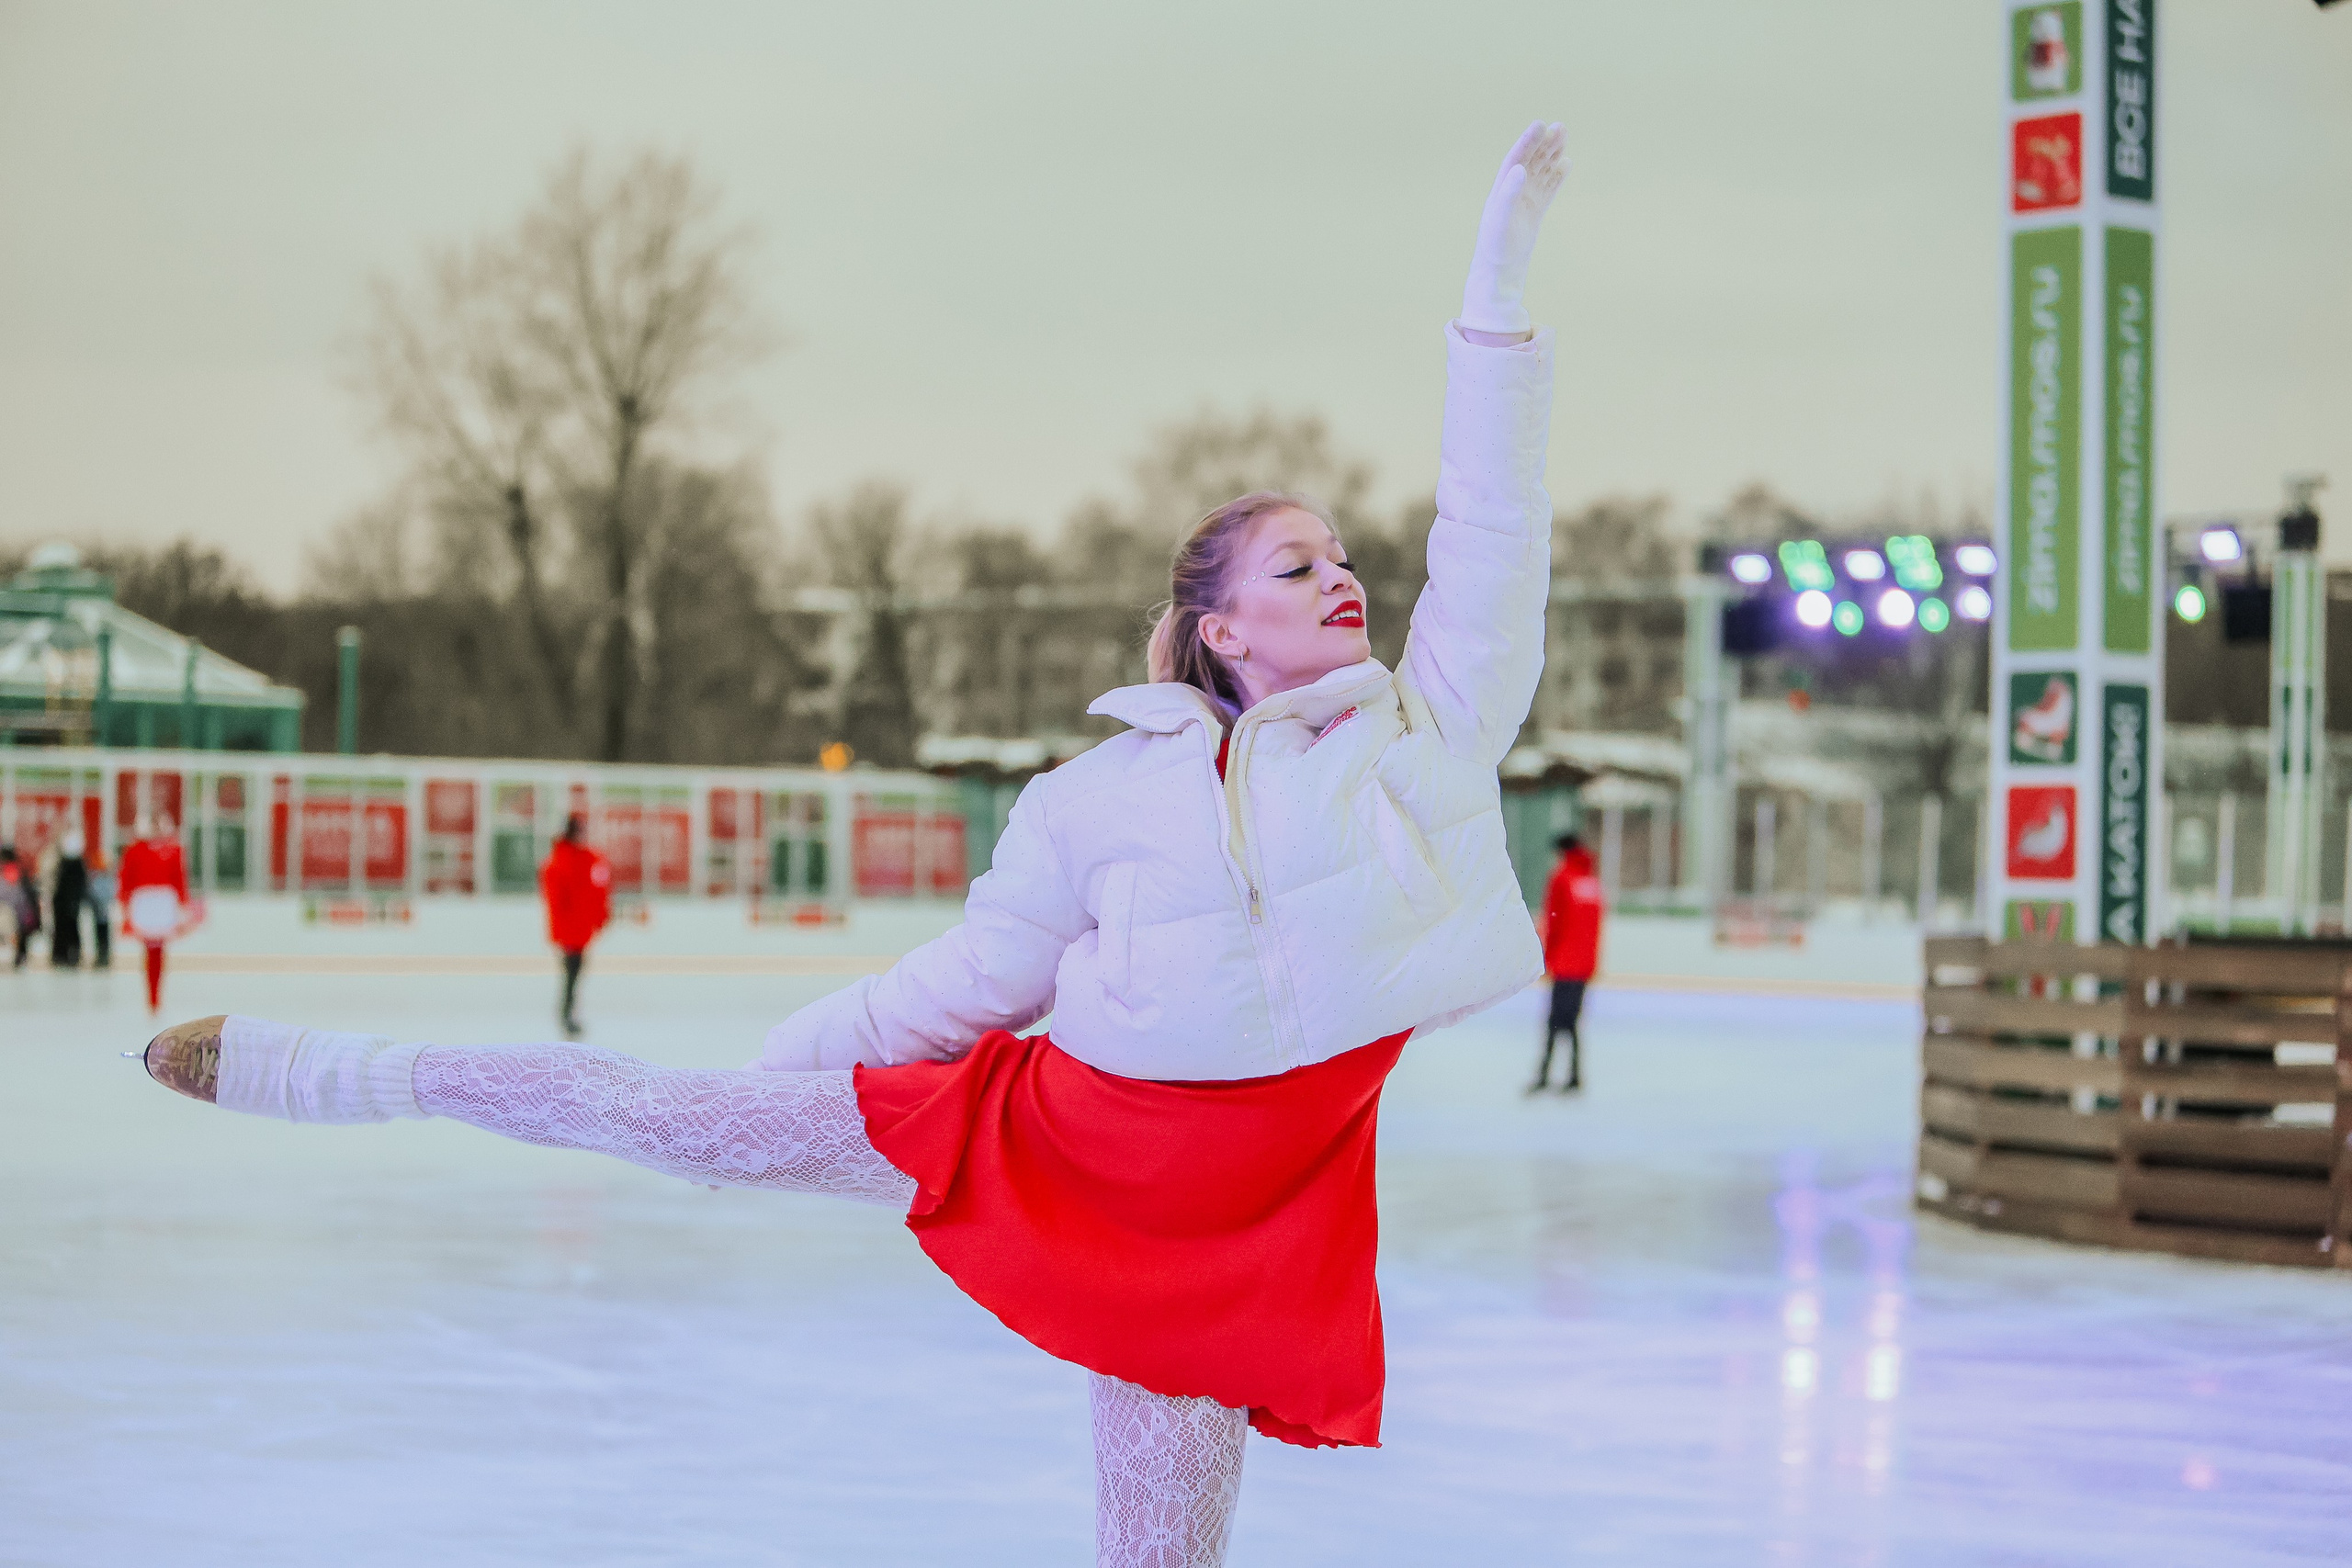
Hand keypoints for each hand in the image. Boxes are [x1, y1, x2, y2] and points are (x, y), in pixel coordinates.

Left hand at [1461, 121, 1569, 335]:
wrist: (1499, 270)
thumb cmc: (1496, 246)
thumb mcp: (1501, 218)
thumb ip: (1509, 193)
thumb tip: (1521, 168)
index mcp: (1501, 189)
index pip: (1516, 158)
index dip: (1528, 142)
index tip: (1540, 125)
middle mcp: (1513, 191)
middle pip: (1531, 161)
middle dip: (1544, 144)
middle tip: (1561, 127)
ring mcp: (1525, 201)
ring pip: (1541, 172)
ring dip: (1552, 155)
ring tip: (1565, 138)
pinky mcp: (1535, 212)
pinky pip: (1548, 189)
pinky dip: (1557, 176)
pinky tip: (1567, 164)